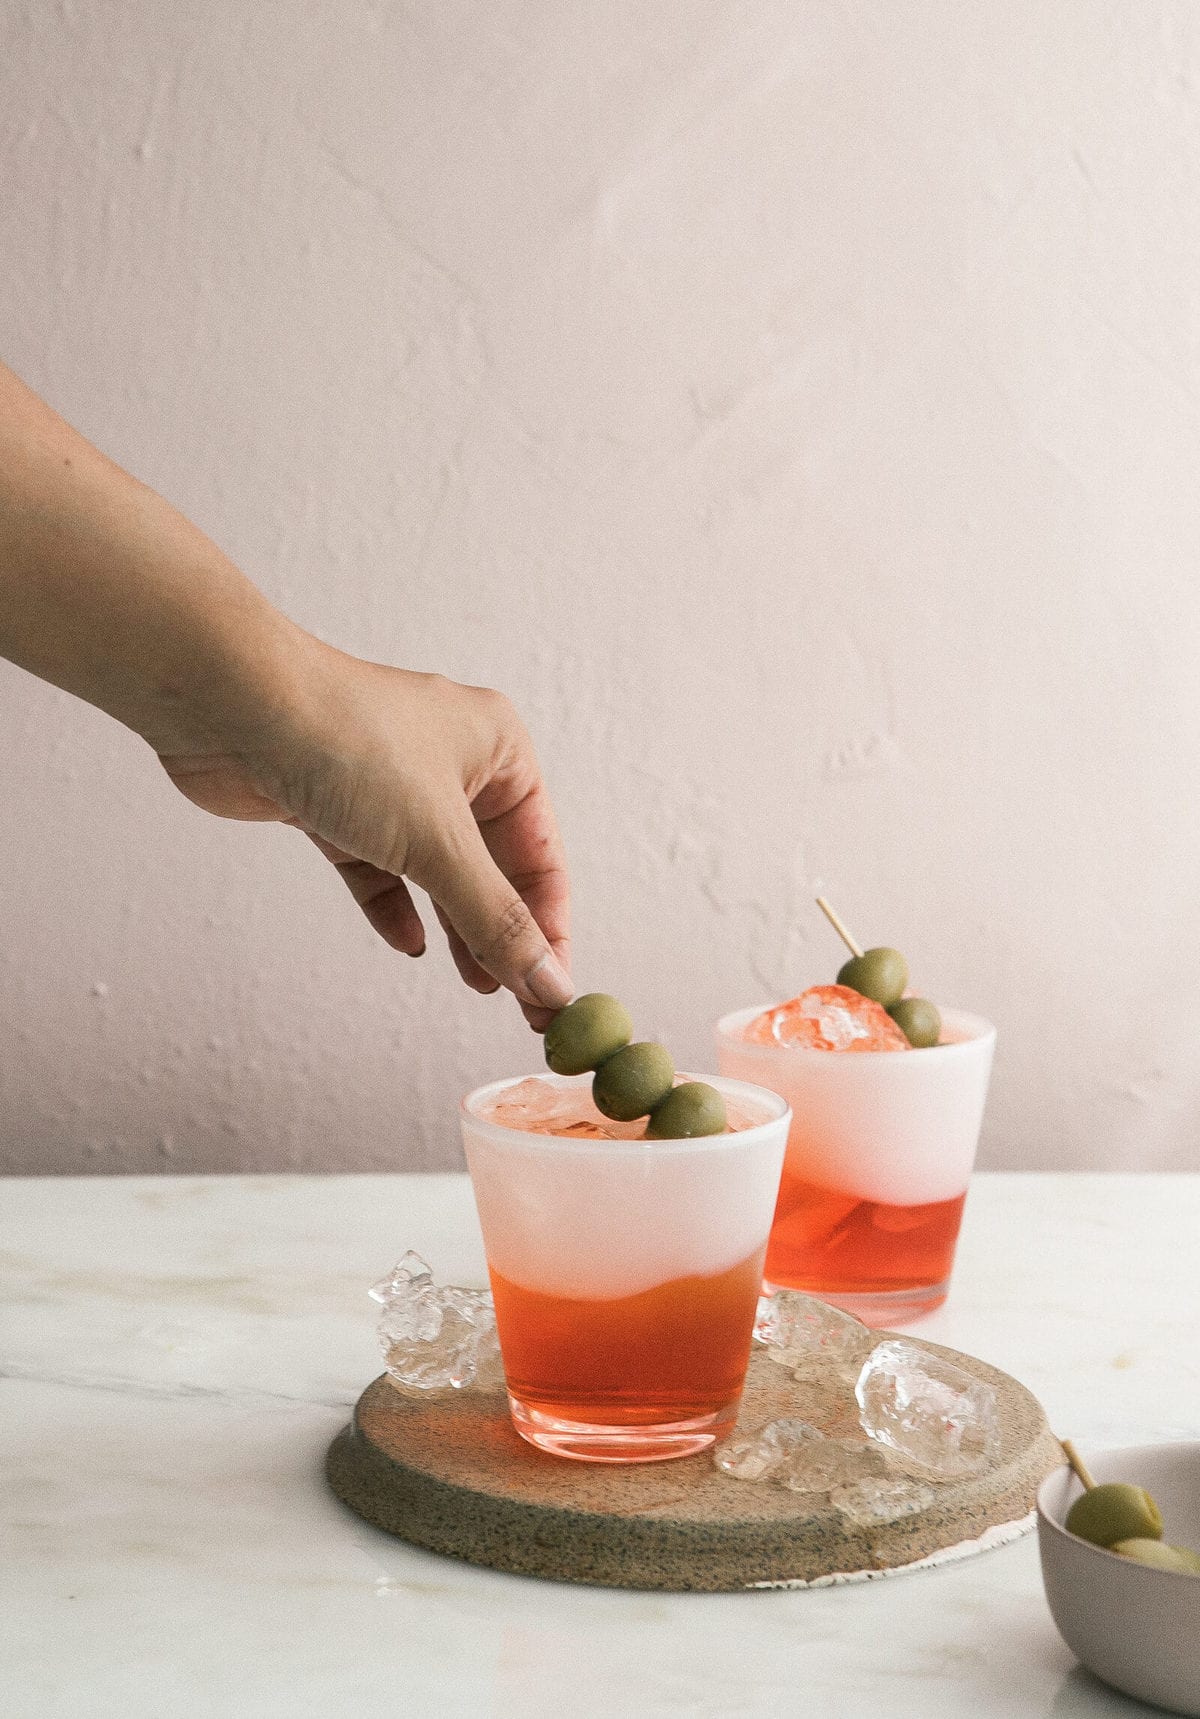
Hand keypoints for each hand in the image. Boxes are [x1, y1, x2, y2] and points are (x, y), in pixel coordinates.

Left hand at [158, 644, 572, 1027]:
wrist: (231, 704)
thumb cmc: (345, 739)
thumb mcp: (438, 841)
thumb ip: (493, 919)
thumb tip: (545, 982)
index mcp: (497, 749)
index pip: (541, 855)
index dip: (550, 926)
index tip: (553, 990)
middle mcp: (450, 761)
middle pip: (493, 868)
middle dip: (504, 935)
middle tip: (521, 1004)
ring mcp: (390, 785)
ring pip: (437, 872)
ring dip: (456, 929)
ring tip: (478, 986)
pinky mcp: (335, 806)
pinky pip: (378, 869)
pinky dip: (395, 906)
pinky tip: (407, 943)